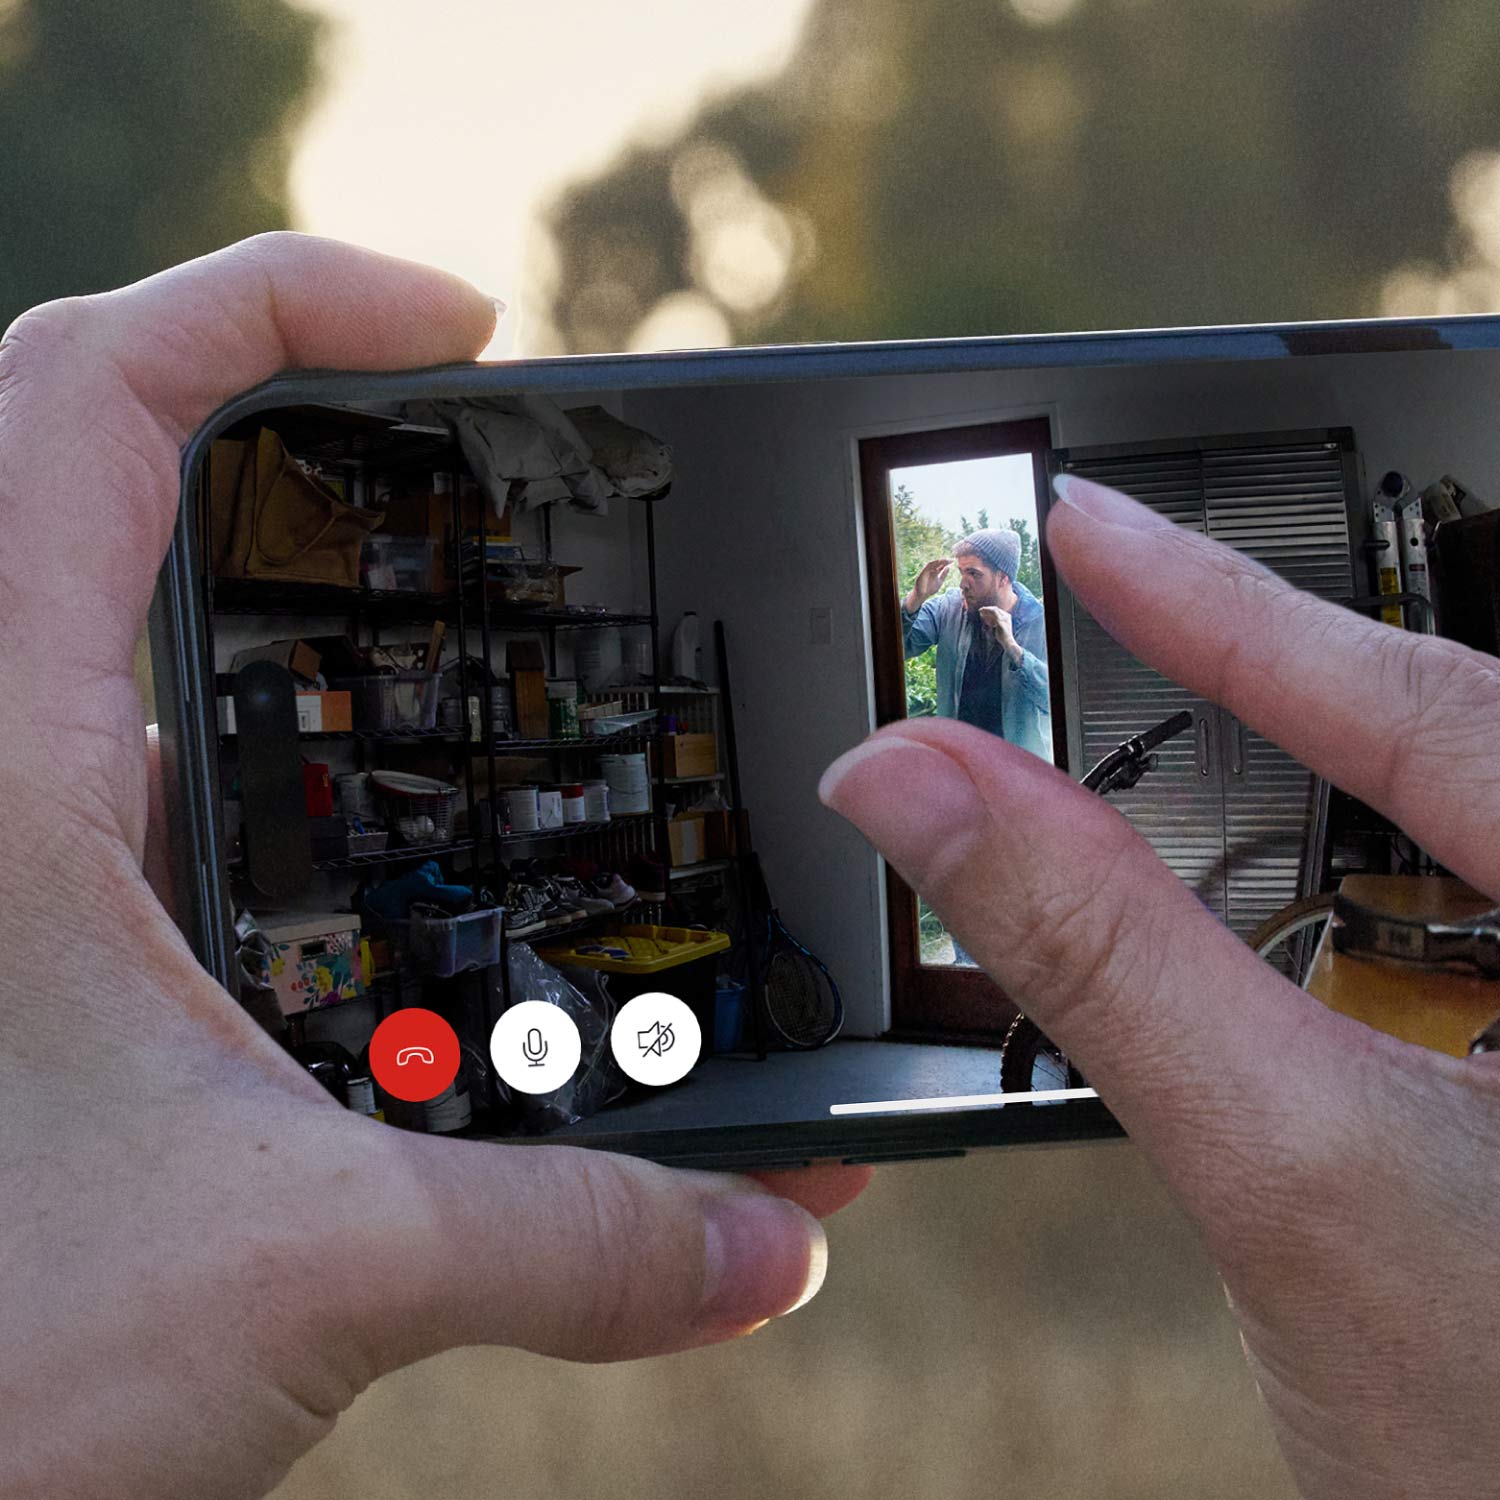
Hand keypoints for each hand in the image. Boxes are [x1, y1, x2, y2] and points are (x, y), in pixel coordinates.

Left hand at [0, 234, 870, 1499]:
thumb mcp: (301, 1272)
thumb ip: (570, 1241)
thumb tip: (769, 1245)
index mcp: (9, 760)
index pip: (93, 394)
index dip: (277, 298)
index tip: (463, 322)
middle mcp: (9, 775)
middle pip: (123, 473)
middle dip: (319, 450)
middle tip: (494, 493)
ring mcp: (29, 854)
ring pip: (157, 640)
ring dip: (308, 617)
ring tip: (476, 642)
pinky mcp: (60, 945)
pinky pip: (179, 785)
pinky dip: (306, 779)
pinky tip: (409, 850)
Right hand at [820, 471, 1499, 1499]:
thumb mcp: (1288, 1176)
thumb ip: (1098, 954)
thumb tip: (923, 788)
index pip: (1420, 700)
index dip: (1218, 606)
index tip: (1086, 524)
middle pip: (1444, 732)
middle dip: (1265, 659)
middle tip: (1111, 589)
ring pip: (1444, 819)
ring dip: (1303, 759)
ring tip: (1170, 688)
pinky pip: (1447, 908)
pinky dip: (1336, 871)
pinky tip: (1268, 873)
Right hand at [907, 556, 951, 608]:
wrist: (922, 595)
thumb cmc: (930, 589)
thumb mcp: (939, 581)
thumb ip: (943, 575)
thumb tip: (948, 567)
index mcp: (934, 572)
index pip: (940, 565)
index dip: (946, 563)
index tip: (952, 561)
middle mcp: (930, 571)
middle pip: (936, 564)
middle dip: (942, 561)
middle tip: (949, 560)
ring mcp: (925, 572)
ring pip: (931, 564)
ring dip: (937, 562)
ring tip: (943, 561)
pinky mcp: (921, 574)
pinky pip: (925, 569)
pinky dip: (930, 566)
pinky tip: (936, 565)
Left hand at [977, 604, 1015, 654]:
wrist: (1007, 641)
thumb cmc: (1003, 635)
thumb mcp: (999, 626)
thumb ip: (995, 622)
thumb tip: (988, 619)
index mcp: (1007, 616)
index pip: (997, 610)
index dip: (989, 609)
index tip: (983, 611)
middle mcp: (1006, 616)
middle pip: (995, 609)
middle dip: (987, 609)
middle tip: (980, 610)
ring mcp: (1004, 618)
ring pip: (993, 611)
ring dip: (986, 610)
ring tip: (980, 611)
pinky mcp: (1000, 622)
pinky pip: (993, 615)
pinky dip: (987, 615)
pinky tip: (982, 616)